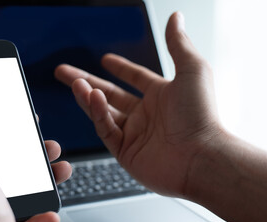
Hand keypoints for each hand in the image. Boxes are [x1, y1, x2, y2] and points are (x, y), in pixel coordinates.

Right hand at [55, 12, 220, 197]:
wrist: (201, 158)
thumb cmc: (201, 115)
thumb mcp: (191, 70)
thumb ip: (178, 44)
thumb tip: (175, 18)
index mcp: (162, 96)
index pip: (136, 78)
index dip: (121, 68)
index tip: (106, 60)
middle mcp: (147, 115)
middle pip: (110, 94)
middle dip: (86, 81)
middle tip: (65, 71)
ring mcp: (135, 133)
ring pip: (103, 111)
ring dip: (87, 96)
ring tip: (74, 81)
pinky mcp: (126, 151)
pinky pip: (105, 129)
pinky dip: (97, 113)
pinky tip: (92, 98)